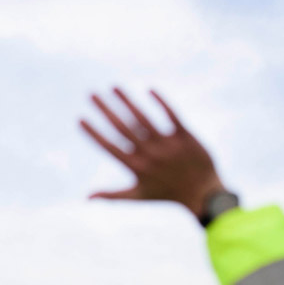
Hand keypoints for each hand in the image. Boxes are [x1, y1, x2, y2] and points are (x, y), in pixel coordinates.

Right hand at [81, 88, 224, 218]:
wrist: (203, 194)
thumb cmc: (166, 194)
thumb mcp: (138, 196)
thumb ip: (112, 195)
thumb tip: (87, 198)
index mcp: (136, 167)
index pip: (109, 146)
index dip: (94, 132)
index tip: (80, 118)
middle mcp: (149, 153)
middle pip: (122, 127)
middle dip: (105, 109)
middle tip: (91, 94)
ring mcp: (167, 144)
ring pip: (143, 118)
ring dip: (127, 100)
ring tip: (114, 87)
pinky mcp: (185, 136)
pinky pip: (172, 115)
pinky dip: (161, 102)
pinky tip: (148, 89)